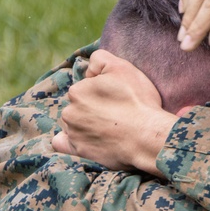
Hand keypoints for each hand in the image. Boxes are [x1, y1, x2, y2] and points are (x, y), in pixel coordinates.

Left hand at [52, 49, 175, 174]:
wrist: (148, 137)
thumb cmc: (137, 102)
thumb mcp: (122, 67)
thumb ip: (99, 59)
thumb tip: (89, 70)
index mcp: (77, 91)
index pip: (85, 89)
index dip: (101, 93)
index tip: (117, 100)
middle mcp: (69, 112)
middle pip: (78, 107)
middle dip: (91, 109)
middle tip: (115, 116)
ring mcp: (73, 133)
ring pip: (73, 124)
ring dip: (85, 125)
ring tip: (109, 130)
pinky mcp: (79, 151)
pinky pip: (61, 144)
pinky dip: (66, 141)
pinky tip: (79, 140)